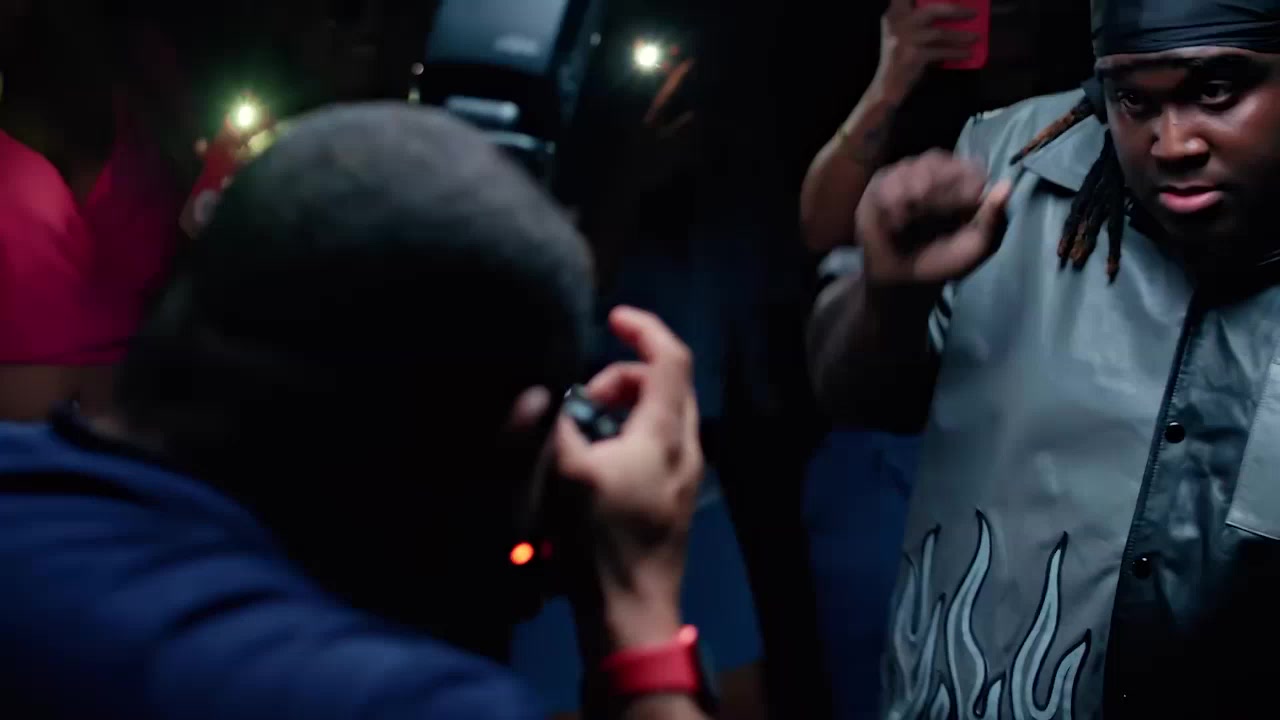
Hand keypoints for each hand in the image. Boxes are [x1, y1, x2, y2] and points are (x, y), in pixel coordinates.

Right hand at [555, 306, 702, 651]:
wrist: (631, 612)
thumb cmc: (599, 543)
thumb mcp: (564, 477)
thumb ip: (550, 426)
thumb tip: (540, 391)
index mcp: (665, 433)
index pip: (670, 358)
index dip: (643, 328)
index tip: (611, 317)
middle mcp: (686, 447)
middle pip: (668, 383)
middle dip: (624, 374)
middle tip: (581, 397)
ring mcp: (686, 474)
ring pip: (664, 414)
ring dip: (624, 406)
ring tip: (583, 432)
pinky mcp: (676, 496)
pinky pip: (660, 442)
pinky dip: (631, 432)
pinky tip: (597, 462)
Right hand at [857, 150, 1012, 287]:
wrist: (903, 278)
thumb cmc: (942, 260)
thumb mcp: (974, 246)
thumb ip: (991, 219)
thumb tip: (1006, 186)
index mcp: (962, 183)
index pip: (968, 166)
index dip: (966, 183)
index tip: (967, 206)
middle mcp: (935, 172)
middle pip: (938, 163)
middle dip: (940, 190)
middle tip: (936, 218)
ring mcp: (905, 174)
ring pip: (912, 169)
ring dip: (916, 197)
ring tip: (914, 222)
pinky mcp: (880, 185)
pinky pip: (887, 184)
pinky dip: (894, 204)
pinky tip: (899, 222)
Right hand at [873, 0, 978, 103]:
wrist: (886, 86)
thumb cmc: (898, 58)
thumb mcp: (901, 33)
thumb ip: (915, 20)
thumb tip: (950, 12)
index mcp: (893, 15)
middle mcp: (898, 23)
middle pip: (932, 10)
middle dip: (956, 10)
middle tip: (973, 13)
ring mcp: (906, 40)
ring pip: (940, 33)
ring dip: (961, 36)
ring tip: (975, 38)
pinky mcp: (914, 56)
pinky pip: (941, 52)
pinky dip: (956, 53)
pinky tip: (967, 53)